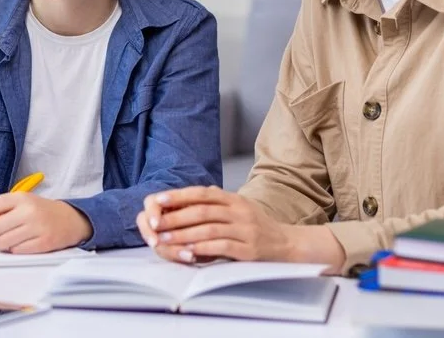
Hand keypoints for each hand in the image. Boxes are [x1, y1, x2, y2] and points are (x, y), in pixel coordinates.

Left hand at [0, 185, 91, 253]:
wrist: (70, 220)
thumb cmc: (38, 210)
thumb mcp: (18, 201)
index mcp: (20, 198)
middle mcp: (28, 211)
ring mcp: (37, 227)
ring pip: (3, 243)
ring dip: (0, 244)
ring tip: (7, 239)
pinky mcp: (43, 243)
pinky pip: (16, 251)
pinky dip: (14, 250)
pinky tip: (20, 244)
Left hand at [136, 186, 344, 271]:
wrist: (289, 245)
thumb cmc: (260, 228)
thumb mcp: (241, 209)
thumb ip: (219, 202)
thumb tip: (197, 192)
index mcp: (235, 200)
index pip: (203, 193)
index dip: (179, 195)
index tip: (158, 200)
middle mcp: (240, 212)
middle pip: (202, 211)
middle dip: (175, 217)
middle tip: (154, 223)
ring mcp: (245, 230)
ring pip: (208, 229)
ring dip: (182, 235)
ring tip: (163, 240)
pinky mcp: (249, 250)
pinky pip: (221, 247)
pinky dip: (201, 249)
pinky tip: (187, 252)